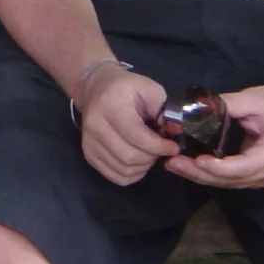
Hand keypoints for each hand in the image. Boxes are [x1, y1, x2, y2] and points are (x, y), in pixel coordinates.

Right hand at [76, 64, 177, 185]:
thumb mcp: (148, 88)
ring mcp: (89, 141)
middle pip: (130, 156)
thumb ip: (164, 109)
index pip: (137, 136)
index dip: (159, 146)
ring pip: (123, 169)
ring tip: (149, 154)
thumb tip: (176, 131)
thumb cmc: (126, 88)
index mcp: (111, 105)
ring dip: (143, 166)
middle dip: (152, 157)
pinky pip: (114, 176)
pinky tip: (138, 162)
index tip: (173, 146)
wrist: (95, 88)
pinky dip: (131, 174)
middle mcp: (95, 125)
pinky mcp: (88, 153)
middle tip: (160, 149)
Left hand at [163, 83, 263, 188]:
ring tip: (174, 165)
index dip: (222, 167)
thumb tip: (200, 107)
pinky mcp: (254, 175)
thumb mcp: (255, 99)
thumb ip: (229, 104)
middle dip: (202, 173)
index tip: (199, 160)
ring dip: (201, 176)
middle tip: (173, 163)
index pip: (246, 166)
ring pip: (229, 183)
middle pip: (234, 179)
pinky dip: (209, 175)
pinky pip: (230, 180)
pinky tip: (189, 167)